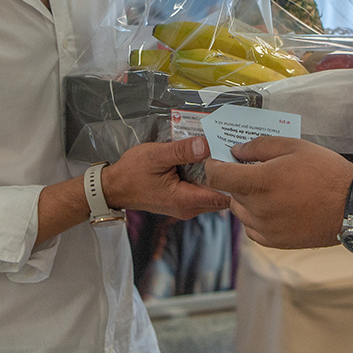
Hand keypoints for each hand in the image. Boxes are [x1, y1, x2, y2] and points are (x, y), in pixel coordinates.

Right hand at [101, 136, 229, 219]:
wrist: (114, 187)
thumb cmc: (131, 173)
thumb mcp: (156, 156)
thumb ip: (181, 151)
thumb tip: (205, 145)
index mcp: (185, 200)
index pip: (223, 195)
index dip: (234, 178)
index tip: (239, 160)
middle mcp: (189, 208)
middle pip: (223, 195)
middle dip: (230, 175)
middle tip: (233, 152)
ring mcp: (187, 206)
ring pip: (214, 193)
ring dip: (219, 175)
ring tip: (222, 152)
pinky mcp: (183, 201)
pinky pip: (203, 190)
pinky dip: (208, 177)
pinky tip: (207, 160)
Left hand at [203, 137, 352, 248]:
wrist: (352, 205)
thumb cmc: (325, 172)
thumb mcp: (293, 146)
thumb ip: (259, 146)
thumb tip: (236, 150)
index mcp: (258, 182)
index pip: (216, 176)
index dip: (213, 165)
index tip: (219, 159)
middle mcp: (257, 209)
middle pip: (229, 193)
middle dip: (236, 179)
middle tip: (255, 169)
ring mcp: (266, 228)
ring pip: (240, 212)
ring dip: (246, 199)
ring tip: (270, 187)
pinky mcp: (276, 242)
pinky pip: (253, 229)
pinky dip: (256, 217)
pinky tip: (274, 206)